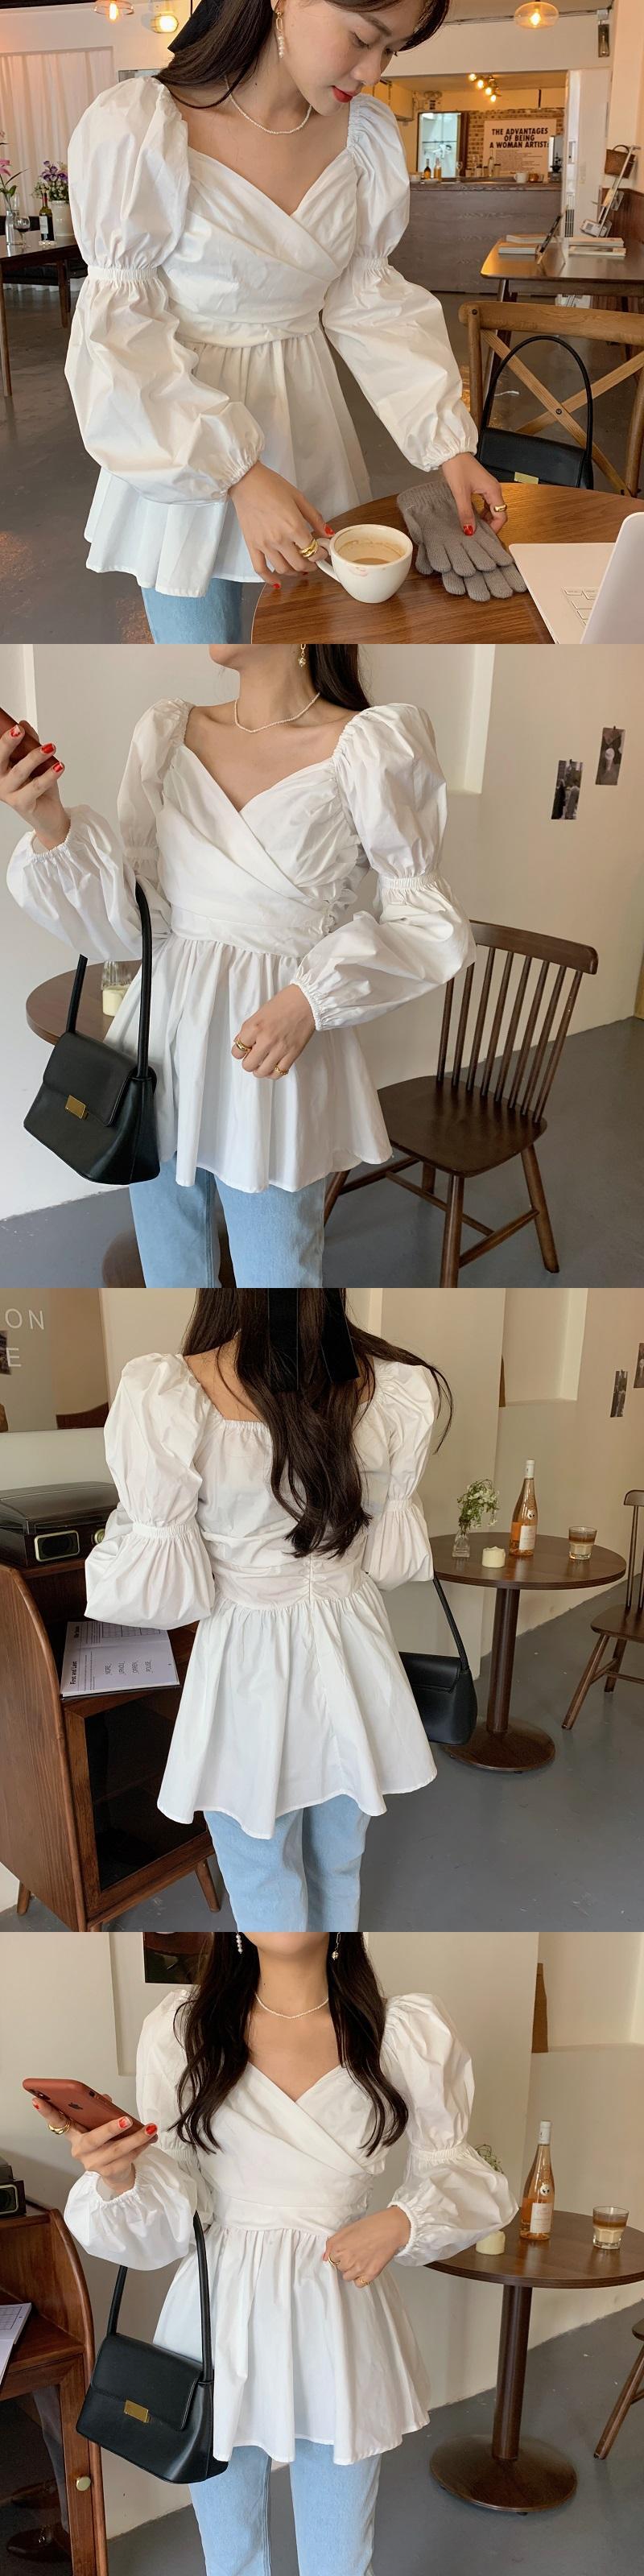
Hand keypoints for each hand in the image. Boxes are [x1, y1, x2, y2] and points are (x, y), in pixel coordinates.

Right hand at [0, 723, 68, 847]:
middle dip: (9, 742)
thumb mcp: (34, 761)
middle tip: (19, 731)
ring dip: (35, 757)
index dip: (3, 738)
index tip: (13, 726)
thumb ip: (29, 743)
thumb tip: (23, 724)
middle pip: (0, 759)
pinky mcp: (22, 804)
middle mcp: (0, 781)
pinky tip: (59, 767)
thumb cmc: (39, 787)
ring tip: (50, 747)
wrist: (48, 814)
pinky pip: (36, 787)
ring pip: (20, 772)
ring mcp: (9, 793)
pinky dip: (49, 776)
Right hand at [28, 2099, 156, 2196]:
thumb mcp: (100, 2123)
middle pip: (93, 2139)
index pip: (57, 2121)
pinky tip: (149, 2139)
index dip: (46, 2111)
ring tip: (149, 2128)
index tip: (37, 2099)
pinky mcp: (107, 2173)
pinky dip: (140, 2147)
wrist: (116, 2171)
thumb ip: (100, 2110)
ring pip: (116, 2150)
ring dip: (136, 2138)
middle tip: (125, 2119)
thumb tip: (106, 2101)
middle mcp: (80, 2150)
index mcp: (74, 2134)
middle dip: (110, 2129)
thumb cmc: (106, 2141)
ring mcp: (93, 2164)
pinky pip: (126, 2159)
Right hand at [230, 462, 333, 581]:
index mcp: (293, 526)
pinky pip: (260, 569)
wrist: (246, 481)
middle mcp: (280, 539)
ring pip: (283, 569)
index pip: (313, 551)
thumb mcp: (299, 498)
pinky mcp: (252, 546)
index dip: (321, 554)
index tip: (322, 552)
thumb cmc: (271, 485)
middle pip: (300, 564)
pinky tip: (277, 582)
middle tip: (313, 563)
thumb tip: (327, 533)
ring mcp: (265, 545)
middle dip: (310, 566)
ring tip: (298, 568)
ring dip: (294, 572)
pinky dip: (269, 579)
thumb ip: (315, 518)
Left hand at [232, 984, 315, 1078]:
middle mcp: (265, 1040)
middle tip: (253, 1058)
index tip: (244, 1050)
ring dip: (260, 1070)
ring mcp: (279, 1049)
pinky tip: (273, 1067)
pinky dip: (273, 1073)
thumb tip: (240, 1042)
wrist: (307, 1002)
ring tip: (262, 1064)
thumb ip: (248, 1030)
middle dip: (248, 1063)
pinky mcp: (292, 1054)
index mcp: (254, 1028)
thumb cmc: (284, 1003)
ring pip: (262, 1072)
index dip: (239, 1052)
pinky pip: (279, 1073)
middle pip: (248, 1065)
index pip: (237, 1051)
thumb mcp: (259, 1013)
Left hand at [323, 2205, 410, 2285]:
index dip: (339, 2254)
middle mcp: (347, 2259)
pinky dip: (361, 2278)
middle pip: (339, 2268)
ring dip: (352, 2271)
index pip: (331, 2259)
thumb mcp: (347, 2229)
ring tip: (361, 2260)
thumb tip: (324, 2257)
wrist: (390, 2229)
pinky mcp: (369, 2274)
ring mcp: (358, 2268)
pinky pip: (359, 2284)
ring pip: (347, 2277)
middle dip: (345, 2262)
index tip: (345, 2251)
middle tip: (356, 2253)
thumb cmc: (370, 2226)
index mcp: (339, 2247)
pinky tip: (366, 2268)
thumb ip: (332, 2243)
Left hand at [440, 452, 506, 534]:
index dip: (495, 528)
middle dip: (490, 524)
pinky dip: (481, 511)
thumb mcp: (461, 493)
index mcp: (493, 490)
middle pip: (499, 512)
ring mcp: (489, 487)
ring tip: (474, 525)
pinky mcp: (482, 486)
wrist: (452, 451)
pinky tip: (472, 515)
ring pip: (493, 508)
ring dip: (486, 518)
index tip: (485, 535)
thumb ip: (466, 513)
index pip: (502, 515)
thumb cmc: (458, 466)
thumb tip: (470, 531)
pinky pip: (487, 503)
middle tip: (478, 532)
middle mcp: (494, 489)